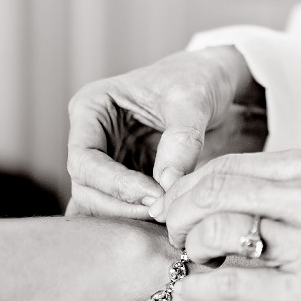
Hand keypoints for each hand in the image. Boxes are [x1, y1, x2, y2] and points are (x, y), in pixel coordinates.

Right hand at [66, 46, 255, 218]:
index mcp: (92, 108)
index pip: (84, 158)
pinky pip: (120, 208)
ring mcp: (107, 161)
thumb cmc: (198, 79)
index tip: (154, 194)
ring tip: (168, 216)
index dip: (114, 183)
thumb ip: (181, 139)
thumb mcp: (193, 99)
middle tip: (163, 212)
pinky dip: (137, 219)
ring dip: (128, 217)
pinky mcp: (125, 180)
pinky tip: (165, 222)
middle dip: (121, 205)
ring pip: (98, 204)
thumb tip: (167, 183)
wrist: (216, 84)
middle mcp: (92, 137)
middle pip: (85, 188)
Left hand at [151, 150, 300, 300]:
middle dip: (177, 214)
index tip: (174, 211)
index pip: (227, 166)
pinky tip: (195, 294)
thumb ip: (286, 194)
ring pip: (219, 230)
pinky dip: (203, 288)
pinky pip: (234, 283)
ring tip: (192, 265)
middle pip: (214, 190)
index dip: (188, 189)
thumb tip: (221, 194)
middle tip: (172, 238)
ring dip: (189, 250)